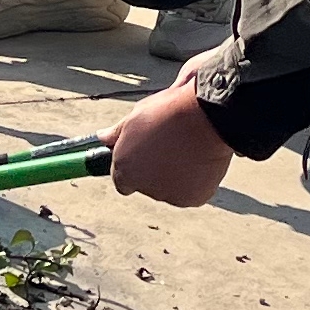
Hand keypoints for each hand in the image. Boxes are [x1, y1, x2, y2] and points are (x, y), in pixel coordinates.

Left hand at [106, 76, 234, 208]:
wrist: (206, 116)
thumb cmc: (169, 112)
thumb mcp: (135, 115)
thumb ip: (117, 133)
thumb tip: (102, 137)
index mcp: (125, 170)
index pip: (122, 181)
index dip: (132, 167)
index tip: (142, 155)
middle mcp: (144, 188)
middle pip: (147, 184)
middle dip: (155, 169)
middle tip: (168, 145)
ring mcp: (170, 194)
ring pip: (170, 187)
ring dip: (175, 174)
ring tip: (185, 148)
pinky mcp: (193, 198)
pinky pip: (191, 190)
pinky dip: (195, 179)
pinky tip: (198, 158)